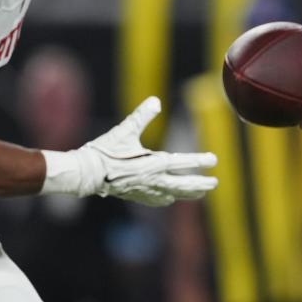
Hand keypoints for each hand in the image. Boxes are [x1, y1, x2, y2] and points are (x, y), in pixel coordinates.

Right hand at [43, 96, 218, 205]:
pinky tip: (170, 199)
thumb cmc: (105, 151)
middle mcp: (153, 180)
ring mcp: (145, 190)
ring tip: (200, 194)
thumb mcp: (125, 130)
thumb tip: (155, 101)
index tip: (213, 160)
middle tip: (214, 183)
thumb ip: (142, 116)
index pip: (182, 162)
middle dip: (199, 183)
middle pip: (183, 184)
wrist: (86, 173)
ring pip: (173, 194)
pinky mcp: (135, 195)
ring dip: (188, 194)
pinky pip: (156, 200)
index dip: (199, 161)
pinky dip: (167, 199)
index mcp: (153, 164)